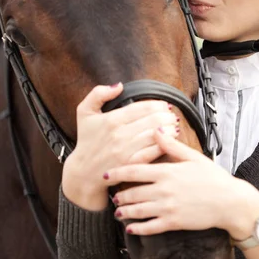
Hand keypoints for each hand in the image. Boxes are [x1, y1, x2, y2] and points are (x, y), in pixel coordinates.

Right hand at [62, 84, 178, 210]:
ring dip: (169, 128)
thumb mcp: (84, 112)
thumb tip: (118, 86)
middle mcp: (119, 134)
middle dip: (166, 115)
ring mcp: (126, 151)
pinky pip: (153, 152)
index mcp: (111, 120)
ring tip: (174, 125)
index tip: (164, 104)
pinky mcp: (131, 164)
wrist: (83, 172)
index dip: (157, 104)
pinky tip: (170, 140)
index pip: (142, 107)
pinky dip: (164, 144)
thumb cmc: (86, 140)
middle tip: (172, 114)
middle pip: (152, 120)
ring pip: (155, 135)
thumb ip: (98, 94)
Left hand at [105, 130, 258, 236]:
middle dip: (119, 195)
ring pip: (138, 211)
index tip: (106, 174)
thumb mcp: (193, 157)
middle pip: (132, 193)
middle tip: (112, 196)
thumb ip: (172, 145)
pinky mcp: (174, 223)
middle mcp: (164, 190)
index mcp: (167, 171)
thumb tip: (156, 130)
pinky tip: (131, 228)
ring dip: (125, 212)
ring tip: (118, 211)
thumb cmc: (213, 177)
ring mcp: (168, 208)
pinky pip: (150, 228)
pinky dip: (138, 229)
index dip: (117, 173)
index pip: (134, 171)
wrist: (229, 202)